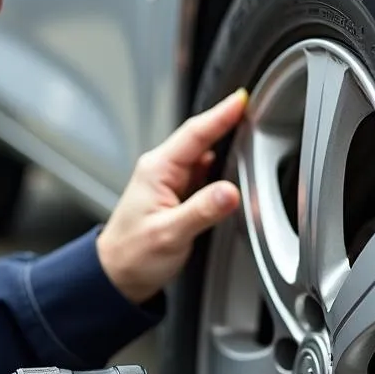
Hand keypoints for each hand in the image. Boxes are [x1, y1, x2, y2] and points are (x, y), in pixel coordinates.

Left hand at [96, 88, 247, 304]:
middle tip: (259, 114)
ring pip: (204, 157)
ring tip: (253, 143)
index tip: (243, 98)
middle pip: (202, 139)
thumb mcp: (169, 234)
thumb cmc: (133, 255)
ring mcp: (169, 182)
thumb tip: (229, 192)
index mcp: (157, 170)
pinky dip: (220, 171)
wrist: (116, 275)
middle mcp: (162, 170)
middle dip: (229, 125)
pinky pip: (203, 175)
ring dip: (226, 149)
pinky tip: (233, 174)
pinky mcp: (176, 195)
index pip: (195, 133)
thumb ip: (201, 211)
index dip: (222, 114)